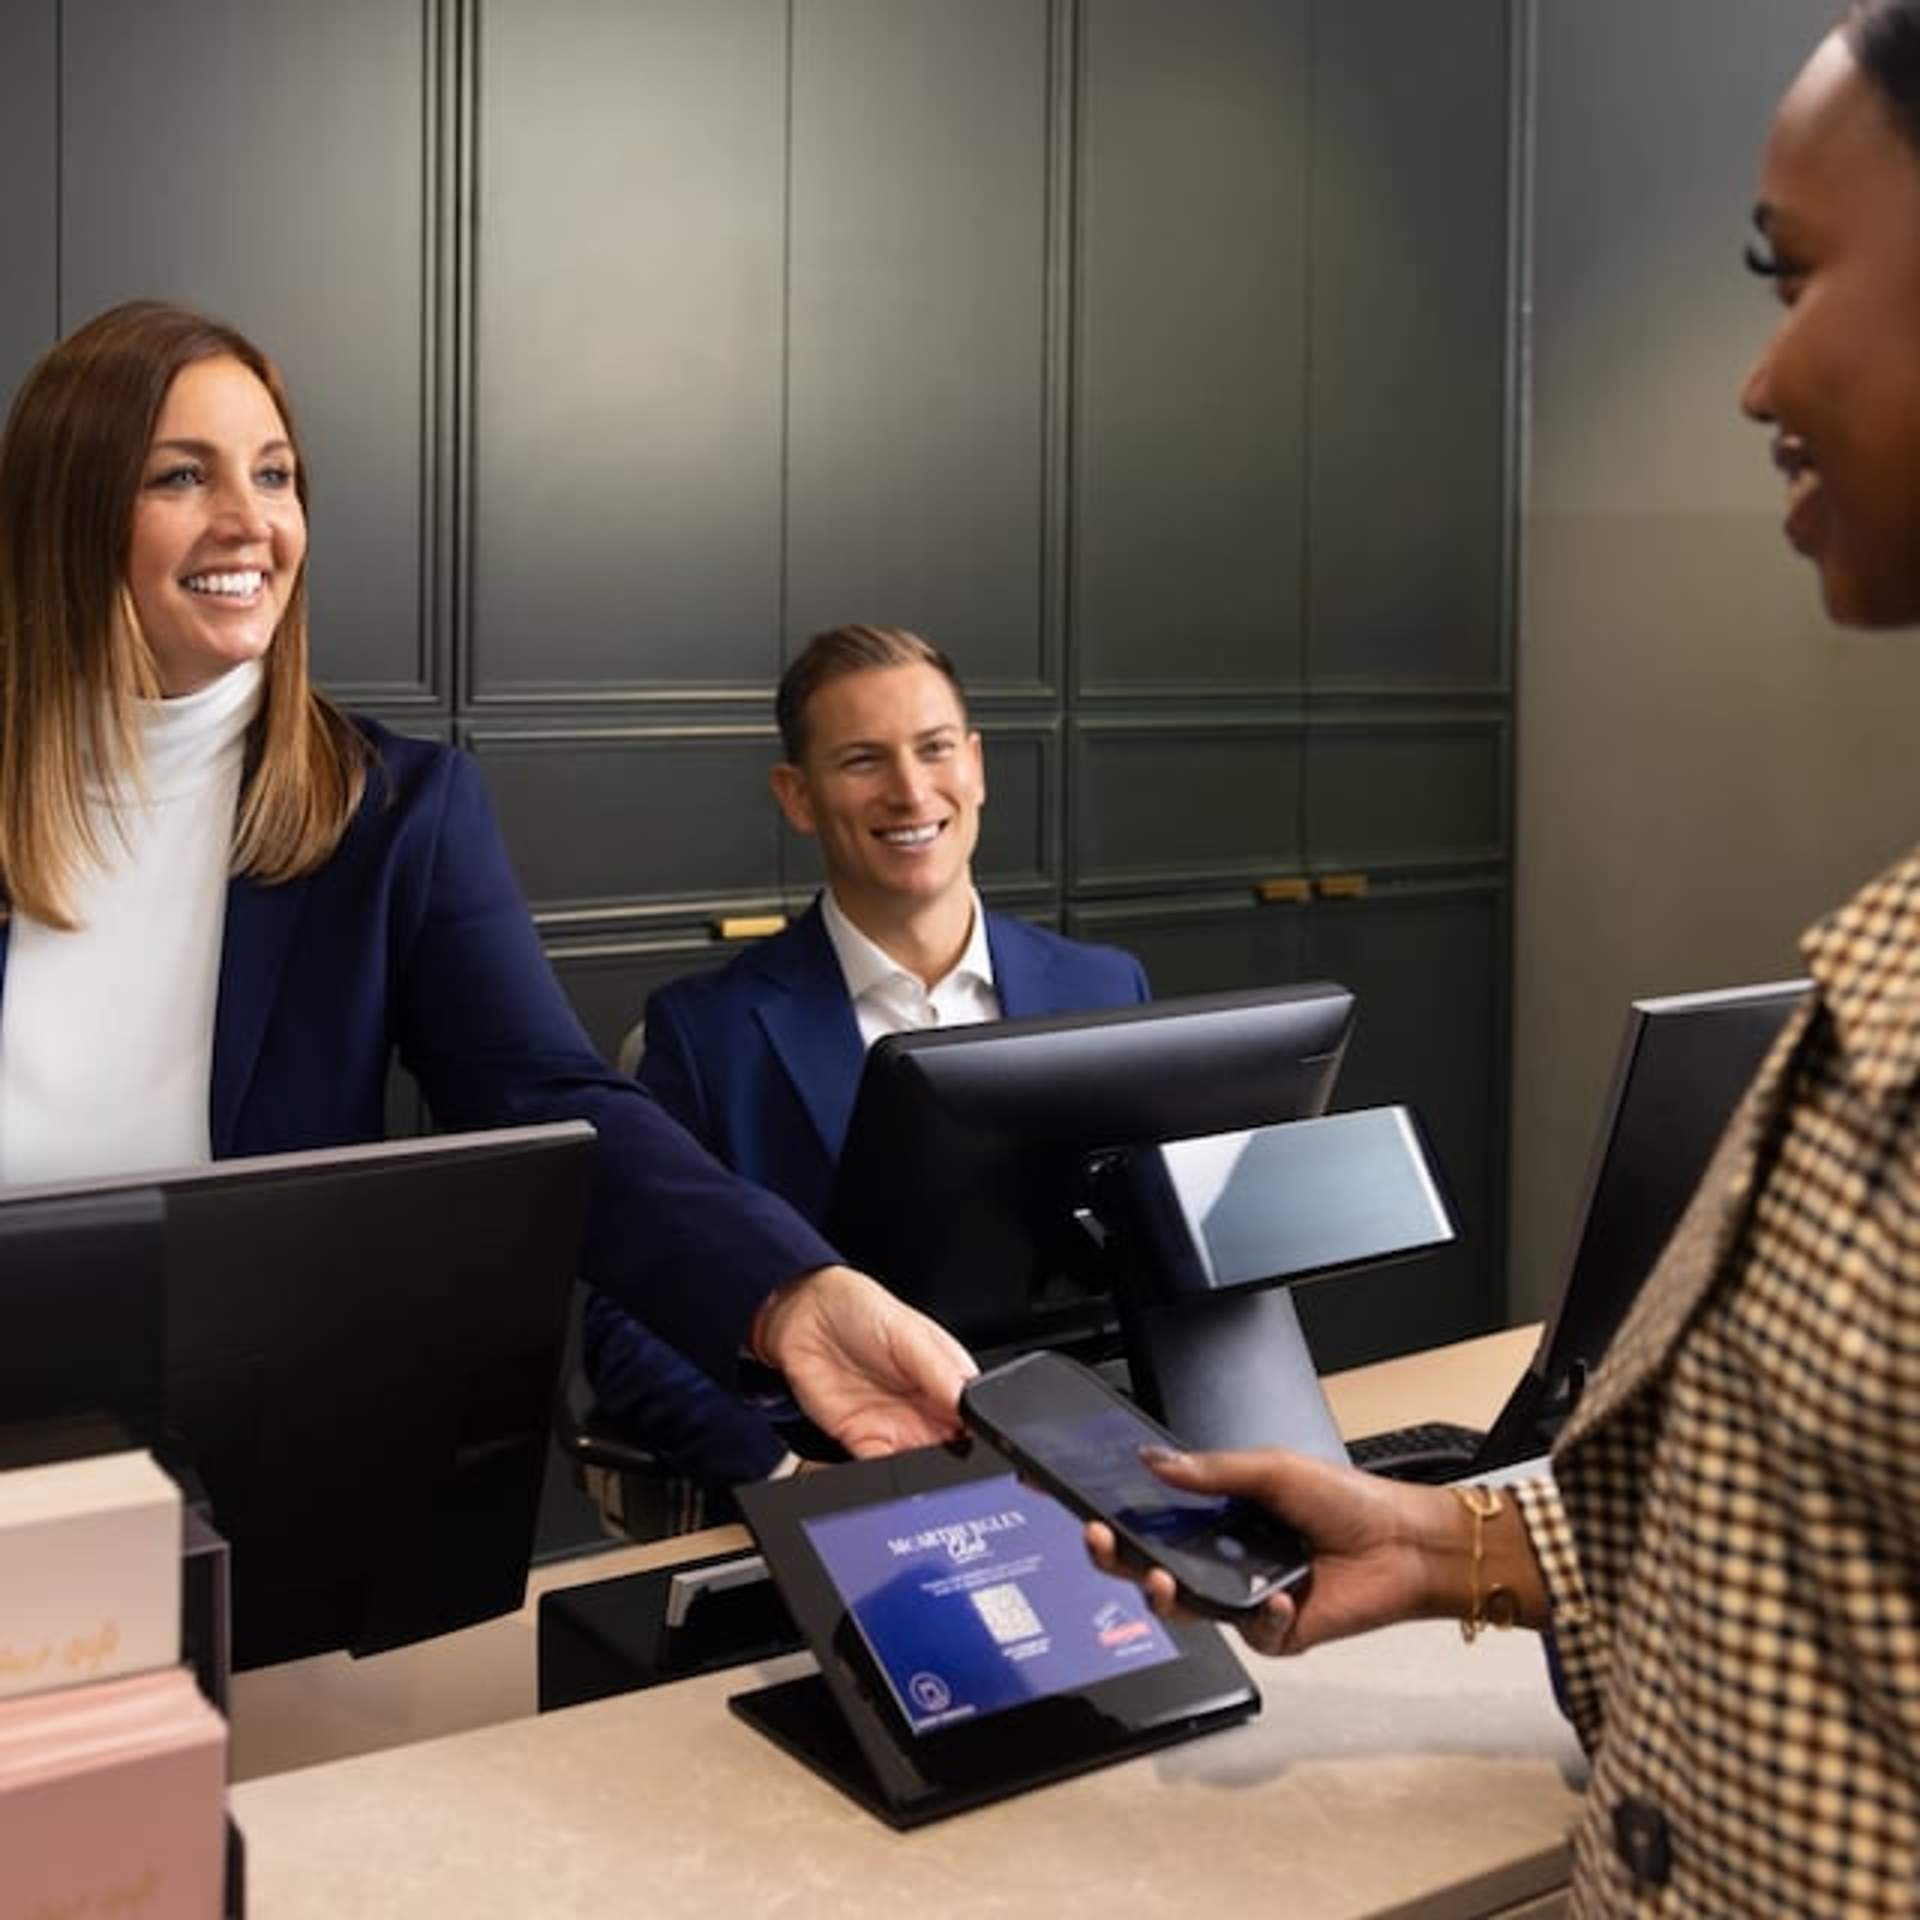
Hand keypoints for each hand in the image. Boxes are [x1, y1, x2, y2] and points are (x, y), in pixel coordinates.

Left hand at [754, 1265, 976, 1457]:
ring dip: (921, 1475)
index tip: (974, 1440)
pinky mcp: (863, 1440)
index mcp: (948, 1380)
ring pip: (919, 1466)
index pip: (974, 1416)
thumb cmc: (861, 1310)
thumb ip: (940, 1370)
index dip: (980, 1433)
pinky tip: (887, 1474)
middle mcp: (926, 1408)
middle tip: (944, 1456)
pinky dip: (883, 1480)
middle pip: (952, 1450)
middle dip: (953, 1463)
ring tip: (915, 1461)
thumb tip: (970, 1402)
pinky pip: (879, 1471)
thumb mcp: (909, 1332)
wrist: (804, 1316)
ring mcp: (896, 1427)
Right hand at [1086, 1446, 1465, 1657]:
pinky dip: (1262, 1613)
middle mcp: (1219, 1559)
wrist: (1404, 1543)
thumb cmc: (1344, 1500)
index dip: (1104, 1510)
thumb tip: (1151, 1460)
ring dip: (1165, 1594)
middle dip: (1114, 1558)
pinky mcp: (1273, 1633)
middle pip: (1148, 1566)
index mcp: (1213, 1516)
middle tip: (1099, 1541)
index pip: (1146, 1516)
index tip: (1060, 1493)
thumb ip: (1212, 1471)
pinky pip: (1249, 1631)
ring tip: (1162, 1580)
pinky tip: (1281, 1594)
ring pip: (1185, 1607)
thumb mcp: (1273, 1468)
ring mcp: (1242, 1598)